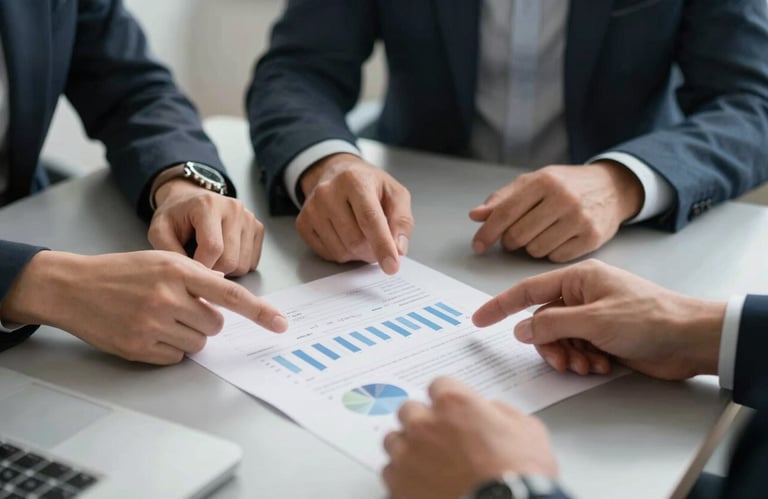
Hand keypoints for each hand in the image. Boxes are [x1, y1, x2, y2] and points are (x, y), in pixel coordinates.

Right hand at [0, 250, 287, 364]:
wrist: (73, 287)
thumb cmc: (121, 272)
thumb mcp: (162, 261)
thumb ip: (196, 277)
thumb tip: (225, 300)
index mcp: (178, 270)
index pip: (230, 294)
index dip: (259, 311)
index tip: (280, 325)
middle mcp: (168, 297)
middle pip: (216, 325)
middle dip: (206, 320)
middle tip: (181, 309)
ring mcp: (152, 324)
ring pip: (198, 343)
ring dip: (188, 335)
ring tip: (160, 318)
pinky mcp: (139, 347)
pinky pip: (176, 357)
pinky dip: (169, 348)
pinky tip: (148, 331)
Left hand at [149, 178, 263, 275]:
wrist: (190, 200)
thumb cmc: (176, 216)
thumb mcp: (159, 230)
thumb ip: (170, 251)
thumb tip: (191, 275)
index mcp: (208, 205)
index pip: (213, 248)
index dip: (201, 267)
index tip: (190, 270)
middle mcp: (233, 208)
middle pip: (231, 259)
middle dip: (213, 271)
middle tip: (199, 264)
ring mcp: (249, 217)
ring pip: (243, 264)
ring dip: (226, 270)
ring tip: (210, 258)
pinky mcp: (257, 227)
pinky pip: (252, 262)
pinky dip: (237, 265)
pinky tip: (223, 255)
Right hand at [297, 153, 412, 274]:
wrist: (336, 173)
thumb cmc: (369, 185)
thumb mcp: (395, 194)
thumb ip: (402, 220)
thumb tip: (398, 249)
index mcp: (354, 180)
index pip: (370, 219)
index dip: (382, 245)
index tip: (391, 266)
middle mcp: (328, 192)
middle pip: (356, 240)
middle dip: (372, 250)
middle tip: (379, 243)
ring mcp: (312, 208)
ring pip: (342, 251)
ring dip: (358, 253)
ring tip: (362, 234)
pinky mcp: (303, 223)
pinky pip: (328, 254)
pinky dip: (343, 253)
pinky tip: (346, 235)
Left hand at [382, 377, 556, 498]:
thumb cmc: (520, 475)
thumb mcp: (528, 431)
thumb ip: (502, 412)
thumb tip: (491, 411)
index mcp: (454, 403)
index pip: (438, 385)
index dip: (448, 400)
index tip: (453, 411)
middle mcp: (424, 424)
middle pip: (410, 410)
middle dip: (423, 421)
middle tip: (441, 439)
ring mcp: (407, 454)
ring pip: (394, 440)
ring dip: (409, 448)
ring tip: (430, 464)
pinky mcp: (398, 484)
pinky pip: (390, 473)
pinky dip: (403, 477)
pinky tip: (423, 484)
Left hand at [469, 162, 643, 261]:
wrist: (612, 188)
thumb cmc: (567, 185)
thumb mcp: (533, 182)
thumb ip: (502, 199)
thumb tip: (476, 215)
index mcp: (544, 181)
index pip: (505, 213)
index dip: (487, 232)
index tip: (478, 245)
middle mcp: (563, 198)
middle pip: (517, 235)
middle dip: (510, 240)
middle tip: (516, 235)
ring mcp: (580, 219)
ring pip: (535, 250)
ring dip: (530, 247)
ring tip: (540, 233)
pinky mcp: (592, 238)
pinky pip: (555, 258)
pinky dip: (550, 253)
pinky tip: (557, 239)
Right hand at [472, 260, 724, 379]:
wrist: (691, 339)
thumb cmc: (647, 319)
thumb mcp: (594, 320)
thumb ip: (552, 324)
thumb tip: (520, 329)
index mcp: (578, 279)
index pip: (528, 291)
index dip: (500, 305)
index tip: (478, 320)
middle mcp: (582, 295)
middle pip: (544, 322)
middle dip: (549, 345)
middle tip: (562, 362)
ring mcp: (593, 316)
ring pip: (560, 339)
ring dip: (568, 356)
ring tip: (587, 366)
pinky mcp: (604, 337)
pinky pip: (577, 349)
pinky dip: (582, 361)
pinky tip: (599, 366)